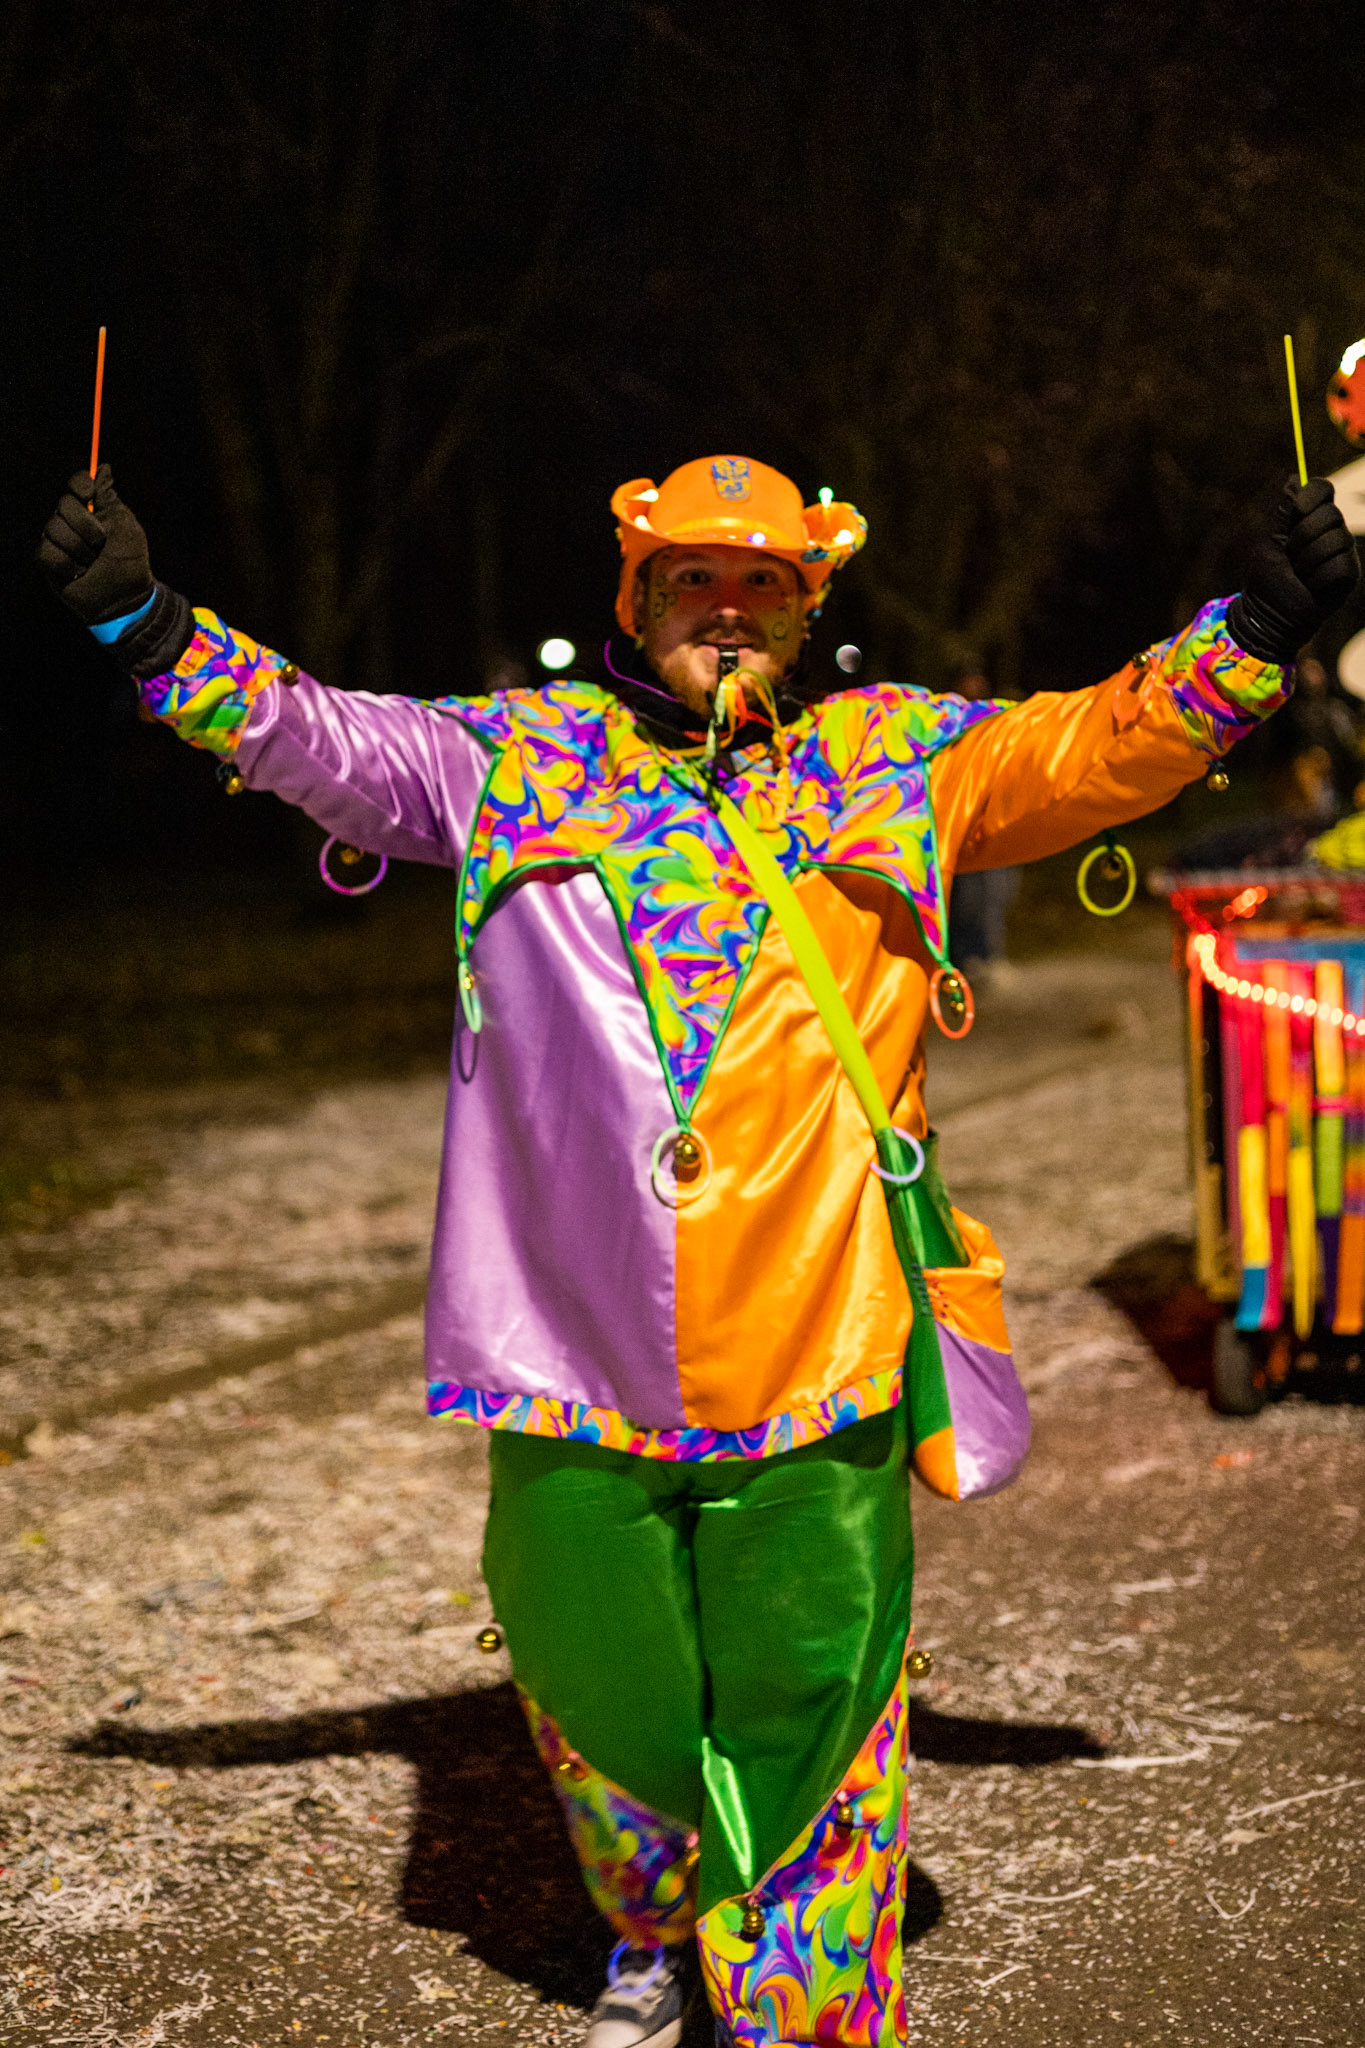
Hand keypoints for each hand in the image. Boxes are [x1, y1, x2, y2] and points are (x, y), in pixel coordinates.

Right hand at [36, 463, 154, 627]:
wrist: (126, 596)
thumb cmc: (129, 561)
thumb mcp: (126, 526)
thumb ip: (110, 498)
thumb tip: (103, 467)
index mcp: (91, 509)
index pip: (76, 484)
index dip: (80, 485)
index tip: (90, 495)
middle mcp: (70, 520)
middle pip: (63, 505)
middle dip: (87, 526)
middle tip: (100, 544)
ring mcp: (57, 539)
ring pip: (54, 529)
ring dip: (79, 549)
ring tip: (91, 563)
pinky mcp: (48, 561)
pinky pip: (47, 551)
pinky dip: (66, 564)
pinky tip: (78, 572)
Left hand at [1228, 478, 1359, 665]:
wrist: (1267, 614)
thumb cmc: (1266, 578)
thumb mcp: (1269, 541)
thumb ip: (1283, 513)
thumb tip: (1293, 479)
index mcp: (1311, 518)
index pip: (1324, 489)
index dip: (1312, 496)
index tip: (1297, 509)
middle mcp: (1332, 531)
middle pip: (1331, 514)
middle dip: (1301, 537)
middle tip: (1289, 556)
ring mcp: (1343, 553)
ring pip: (1335, 541)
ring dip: (1306, 561)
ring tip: (1298, 574)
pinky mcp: (1349, 575)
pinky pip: (1338, 566)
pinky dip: (1317, 579)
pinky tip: (1310, 587)